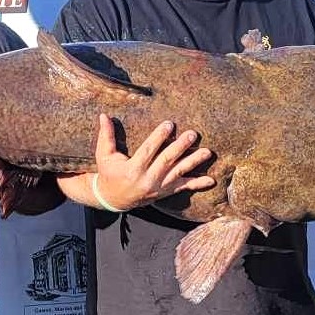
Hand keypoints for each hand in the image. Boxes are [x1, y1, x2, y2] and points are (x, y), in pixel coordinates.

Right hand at [89, 114, 214, 210]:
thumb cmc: (109, 173)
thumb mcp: (104, 155)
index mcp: (133, 169)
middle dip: (181, 147)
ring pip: (179, 173)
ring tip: (207, 152)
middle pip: (167, 161)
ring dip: (194, 162)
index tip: (169, 124)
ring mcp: (159, 187)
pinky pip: (184, 188)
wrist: (113, 199)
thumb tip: (104, 115)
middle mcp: (148, 180)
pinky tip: (211, 180)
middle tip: (192, 134)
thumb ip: (106, 136)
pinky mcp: (165, 192)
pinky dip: (198, 184)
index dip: (159, 137)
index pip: (149, 150)